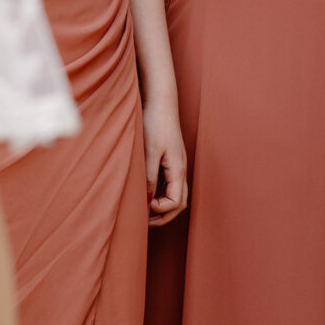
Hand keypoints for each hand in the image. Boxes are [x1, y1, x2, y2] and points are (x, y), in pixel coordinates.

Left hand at [142, 93, 189, 226]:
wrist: (160, 102)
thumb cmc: (155, 124)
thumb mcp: (149, 152)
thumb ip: (148, 177)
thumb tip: (146, 201)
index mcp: (178, 170)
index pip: (176, 202)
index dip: (160, 210)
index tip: (143, 207)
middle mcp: (180, 170)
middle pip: (179, 202)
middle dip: (164, 215)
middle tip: (145, 221)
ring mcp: (176, 165)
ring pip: (175, 193)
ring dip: (161, 205)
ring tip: (144, 211)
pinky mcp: (170, 160)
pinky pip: (169, 184)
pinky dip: (159, 194)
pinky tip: (145, 192)